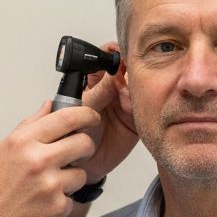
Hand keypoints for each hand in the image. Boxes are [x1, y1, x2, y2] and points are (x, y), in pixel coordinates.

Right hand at [0, 101, 98, 216]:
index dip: (86, 115)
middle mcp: (38, 161)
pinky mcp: (57, 207)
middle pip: (84, 143)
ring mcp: (50, 185)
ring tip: (47, 186)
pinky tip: (41, 204)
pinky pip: (71, 199)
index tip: (91, 117)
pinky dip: (60, 202)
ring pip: (81, 174)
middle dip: (84, 147)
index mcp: (23, 142)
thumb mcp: (1, 150)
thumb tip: (48, 106)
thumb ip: (29, 126)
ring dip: (70, 179)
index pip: (66, 118)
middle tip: (75, 153)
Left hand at [76, 41, 138, 183]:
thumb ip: (99, 92)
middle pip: (127, 68)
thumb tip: (113, 73)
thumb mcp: (82, 110)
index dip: (114, 53)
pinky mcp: (135, 116)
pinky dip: (141, 104)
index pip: (106, 56)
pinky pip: (144, 105)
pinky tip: (130, 109)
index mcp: (93, 79)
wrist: (81, 164)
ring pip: (138, 86)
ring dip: (134, 88)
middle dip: (129, 70)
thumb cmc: (71, 137)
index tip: (119, 56)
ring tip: (123, 100)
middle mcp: (110, 87)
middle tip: (123, 79)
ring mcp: (124, 101)